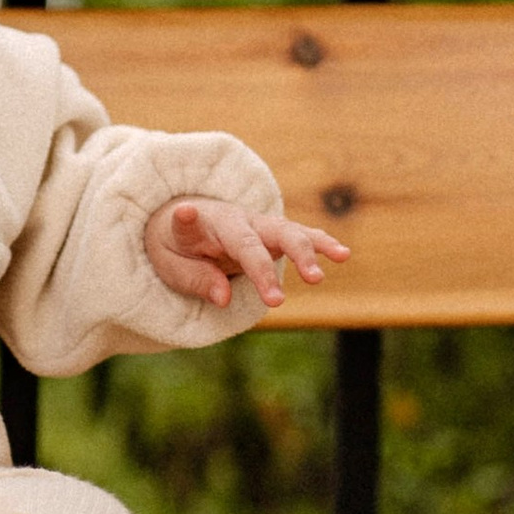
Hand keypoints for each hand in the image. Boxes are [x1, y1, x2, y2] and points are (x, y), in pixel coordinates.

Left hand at [145, 199, 350, 311]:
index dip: (189, 220)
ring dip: (306, 252)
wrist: (187, 220)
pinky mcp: (275, 232)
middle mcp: (237, 219)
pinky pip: (302, 235)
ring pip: (288, 233)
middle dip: (268, 266)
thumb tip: (224, 297)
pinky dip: (322, 243)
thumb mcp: (170, 264)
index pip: (198, 228)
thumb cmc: (176, 245)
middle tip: (277, 301)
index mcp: (204, 223)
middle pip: (258, 236)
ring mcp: (260, 224)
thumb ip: (195, 279)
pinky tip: (343, 254)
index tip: (184, 212)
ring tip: (322, 274)